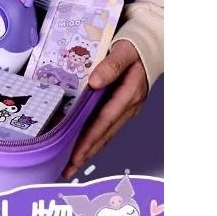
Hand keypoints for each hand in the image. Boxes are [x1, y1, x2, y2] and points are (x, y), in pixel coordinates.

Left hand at [62, 40, 147, 178]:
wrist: (150, 45)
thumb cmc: (133, 47)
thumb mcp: (123, 51)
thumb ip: (111, 66)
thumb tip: (94, 83)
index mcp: (129, 94)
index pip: (105, 121)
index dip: (89, 139)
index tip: (75, 154)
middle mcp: (129, 106)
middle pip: (105, 134)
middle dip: (86, 153)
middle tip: (67, 170)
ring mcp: (127, 109)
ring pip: (106, 134)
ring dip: (89, 150)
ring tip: (70, 166)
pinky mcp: (122, 108)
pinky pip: (107, 127)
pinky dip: (94, 139)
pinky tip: (82, 146)